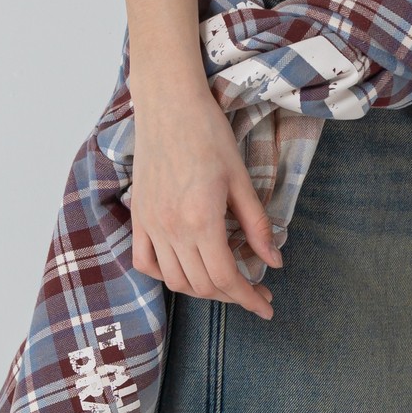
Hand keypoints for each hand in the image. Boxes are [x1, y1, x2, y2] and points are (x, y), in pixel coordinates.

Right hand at [127, 72, 281, 319]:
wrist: (169, 105)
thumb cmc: (209, 134)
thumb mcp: (241, 179)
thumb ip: (256, 225)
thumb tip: (273, 262)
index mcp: (201, 219)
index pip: (225, 278)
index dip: (248, 299)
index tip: (267, 306)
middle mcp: (171, 228)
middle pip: (202, 284)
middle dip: (232, 296)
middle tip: (256, 291)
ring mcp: (150, 224)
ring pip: (174, 280)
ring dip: (202, 289)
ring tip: (226, 282)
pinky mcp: (138, 216)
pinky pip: (144, 261)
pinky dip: (165, 275)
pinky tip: (186, 269)